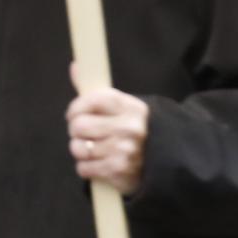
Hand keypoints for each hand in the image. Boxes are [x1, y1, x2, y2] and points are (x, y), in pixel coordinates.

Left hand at [66, 64, 148, 196]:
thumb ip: (96, 91)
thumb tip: (75, 66)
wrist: (163, 160)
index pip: (91, 100)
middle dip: (76, 131)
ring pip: (78, 148)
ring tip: (92, 149)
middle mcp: (129, 127)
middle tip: (83, 133)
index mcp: (130, 107)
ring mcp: (124, 150)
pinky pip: (83, 168)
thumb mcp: (122, 108)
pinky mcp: (118, 171)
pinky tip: (97, 163)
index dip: (76, 108)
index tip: (74, 114)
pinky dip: (86, 168)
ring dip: (80, 150)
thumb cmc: (134, 130)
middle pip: (79, 126)